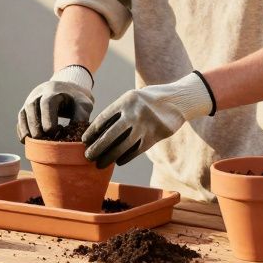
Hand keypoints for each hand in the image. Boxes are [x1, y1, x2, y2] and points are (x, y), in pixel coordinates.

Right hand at [16, 65, 95, 140]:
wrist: (67, 90)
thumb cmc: (76, 100)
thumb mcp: (84, 104)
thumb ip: (82, 116)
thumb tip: (77, 135)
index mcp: (53, 90)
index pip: (47, 103)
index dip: (47, 117)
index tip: (52, 132)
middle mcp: (38, 94)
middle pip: (31, 108)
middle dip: (35, 125)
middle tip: (41, 140)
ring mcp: (30, 101)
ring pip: (23, 114)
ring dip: (26, 129)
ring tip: (33, 143)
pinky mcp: (26, 109)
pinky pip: (20, 120)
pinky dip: (21, 130)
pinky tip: (27, 141)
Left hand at [82, 73, 214, 167]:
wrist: (178, 100)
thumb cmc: (149, 100)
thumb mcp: (133, 98)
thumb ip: (119, 111)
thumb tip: (98, 131)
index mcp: (126, 100)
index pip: (103, 119)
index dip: (92, 131)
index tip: (84, 141)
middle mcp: (134, 112)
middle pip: (110, 135)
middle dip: (97, 148)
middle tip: (88, 156)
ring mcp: (145, 125)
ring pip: (122, 146)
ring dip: (109, 157)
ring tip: (100, 164)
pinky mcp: (155, 136)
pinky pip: (136, 150)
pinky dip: (125, 157)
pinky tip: (118, 161)